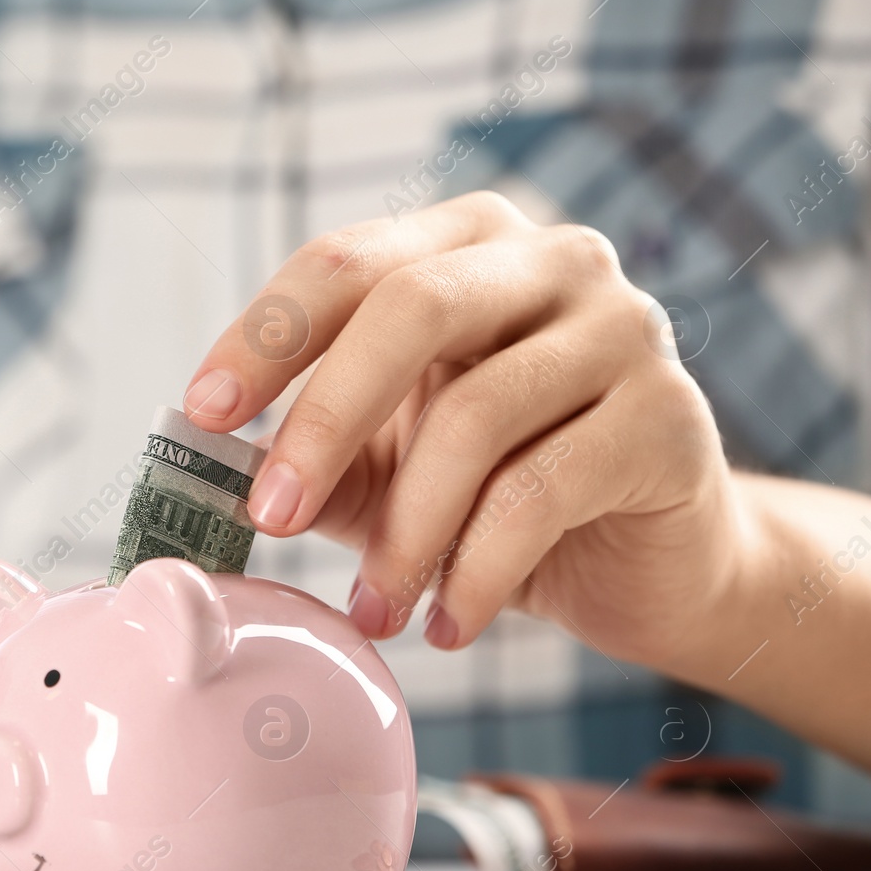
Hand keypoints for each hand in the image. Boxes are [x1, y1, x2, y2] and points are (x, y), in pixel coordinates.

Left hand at [182, 190, 741, 669]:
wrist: (650, 561)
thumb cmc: (504, 493)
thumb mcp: (388, 468)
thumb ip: (316, 457)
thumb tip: (220, 474)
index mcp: (466, 247)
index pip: (345, 263)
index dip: (265, 336)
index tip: (203, 414)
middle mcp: (552, 260)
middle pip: (411, 309)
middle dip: (323, 421)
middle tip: (269, 517)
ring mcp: (622, 329)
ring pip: (475, 416)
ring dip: (404, 532)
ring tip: (373, 608)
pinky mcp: (667, 418)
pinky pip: (540, 495)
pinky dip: (475, 572)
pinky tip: (447, 624)